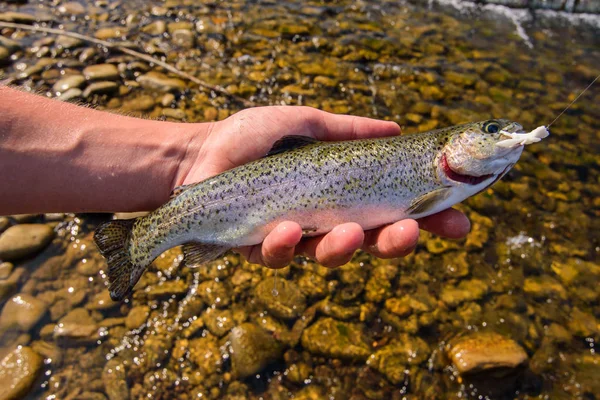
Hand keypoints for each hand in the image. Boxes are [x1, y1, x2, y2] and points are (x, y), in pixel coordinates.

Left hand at [179, 106, 469, 267]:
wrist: (198, 153)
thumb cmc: (252, 138)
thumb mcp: (308, 125)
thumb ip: (350, 132)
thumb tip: (397, 129)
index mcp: (342, 195)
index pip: (393, 211)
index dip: (426, 220)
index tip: (459, 223)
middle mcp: (324, 222)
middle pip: (370, 243)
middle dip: (395, 243)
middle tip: (408, 231)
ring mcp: (294, 238)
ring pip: (329, 256)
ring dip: (344, 247)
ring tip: (348, 230)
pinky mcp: (257, 247)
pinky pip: (279, 255)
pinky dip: (287, 245)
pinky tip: (288, 228)